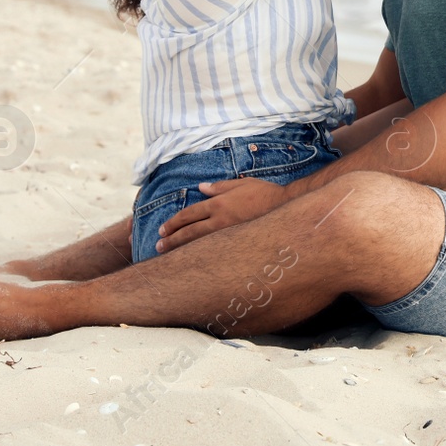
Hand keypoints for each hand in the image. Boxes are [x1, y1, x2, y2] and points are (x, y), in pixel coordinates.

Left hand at [156, 178, 290, 252]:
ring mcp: (228, 235)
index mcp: (219, 204)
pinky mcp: (237, 245)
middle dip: (172, 238)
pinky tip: (193, 261)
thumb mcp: (241, 184)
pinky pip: (213, 251)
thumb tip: (201, 188)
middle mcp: (220, 220)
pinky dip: (199, 256)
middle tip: (158, 245)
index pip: (189, 214)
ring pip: (198, 244)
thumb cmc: (265, 193)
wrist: (287, 208)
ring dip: (180, 249)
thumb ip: (219, 186)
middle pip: (189, 232)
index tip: (162, 230)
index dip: (174, 223)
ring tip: (167, 255)